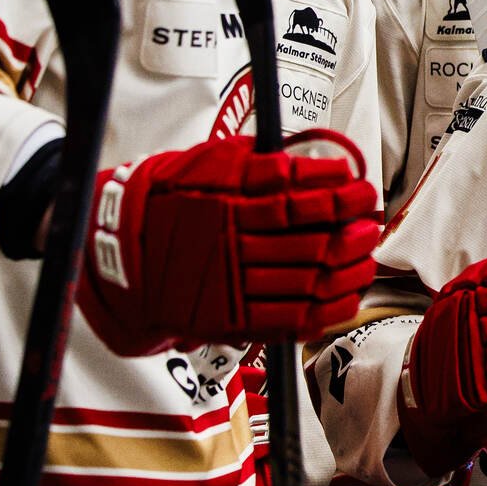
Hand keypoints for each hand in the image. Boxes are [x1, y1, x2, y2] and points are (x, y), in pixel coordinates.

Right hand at [78, 129, 380, 355]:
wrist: (116, 251)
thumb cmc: (169, 200)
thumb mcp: (206, 165)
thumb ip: (257, 164)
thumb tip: (307, 163)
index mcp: (226, 209)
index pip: (296, 204)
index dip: (337, 197)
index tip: (359, 187)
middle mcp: (230, 252)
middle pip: (310, 247)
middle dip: (351, 234)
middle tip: (369, 221)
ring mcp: (231, 291)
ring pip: (307, 286)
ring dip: (348, 271)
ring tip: (367, 255)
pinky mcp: (231, 321)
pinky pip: (291, 322)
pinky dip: (328, 311)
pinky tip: (348, 295)